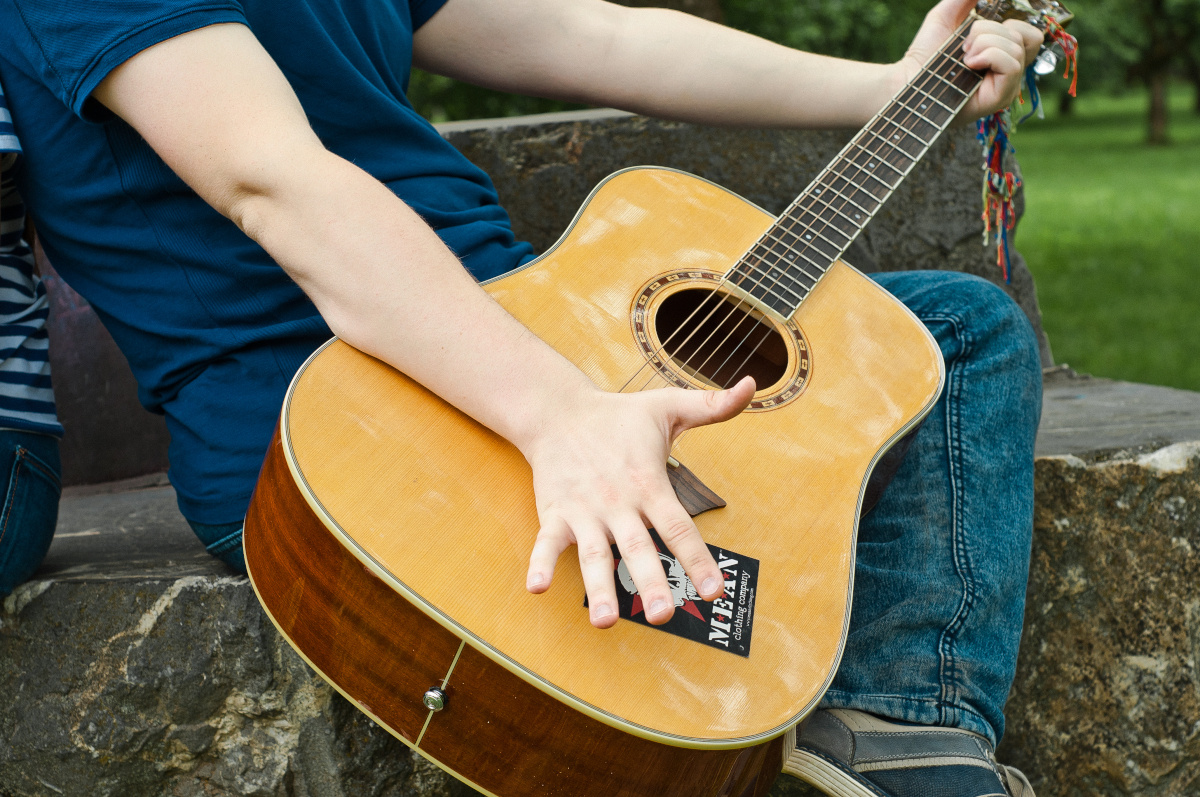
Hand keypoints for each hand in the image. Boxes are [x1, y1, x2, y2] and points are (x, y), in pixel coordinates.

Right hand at [521, 377, 754, 628]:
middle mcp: (617, 501)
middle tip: (663, 616)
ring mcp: (584, 510)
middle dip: (649, 582)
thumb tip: (751, 386)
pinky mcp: (555, 513)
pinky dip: (540, 563)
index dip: (697, 559)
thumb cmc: (618, 415)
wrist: (557, 409)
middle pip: (636, 547)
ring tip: (605, 621)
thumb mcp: (669, 406)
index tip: (713, 591)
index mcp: (648, 482)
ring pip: (592, 554)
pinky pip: (546, 542)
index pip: (678, 527)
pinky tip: (537, 588)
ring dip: (599, 587)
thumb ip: (713, 406)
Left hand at [893, 0, 1043, 121]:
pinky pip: (1012, 64)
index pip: (1029, 31)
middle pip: (1023, 35)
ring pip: (1016, 47)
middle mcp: (1010, 68)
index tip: (980, 24)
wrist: (909, 77)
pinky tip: (969, 64)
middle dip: (989, 31)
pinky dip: (989, 55)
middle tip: (964, 46)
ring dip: (984, 43)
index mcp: (1004, 51)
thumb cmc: (928, 50)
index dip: (1010, 21)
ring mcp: (1008, 84)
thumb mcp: (949, 14)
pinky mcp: (1002, 96)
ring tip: (963, 57)